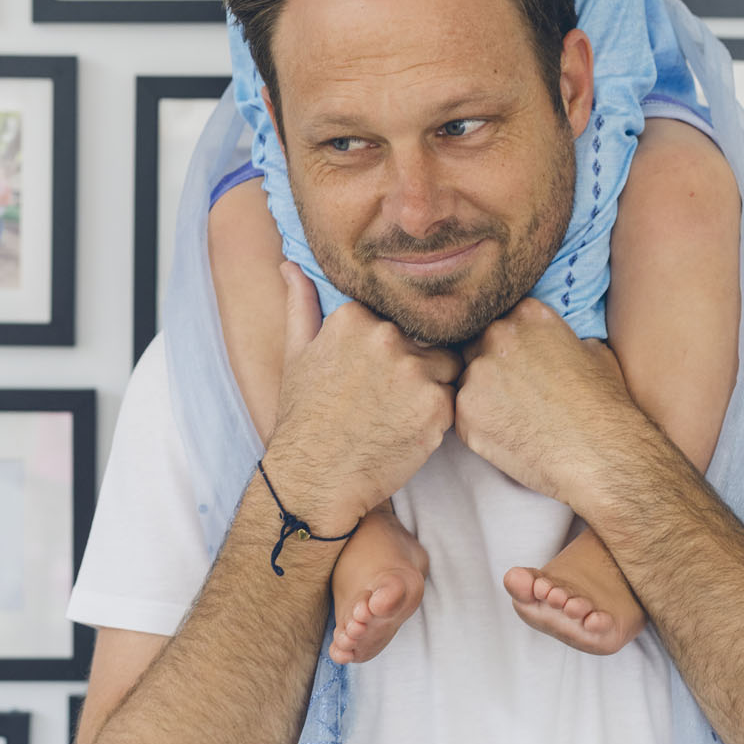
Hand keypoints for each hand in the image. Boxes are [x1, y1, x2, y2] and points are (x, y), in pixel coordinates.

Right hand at [265, 264, 460, 532]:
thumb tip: (290, 264)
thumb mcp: (296, 353)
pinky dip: (439, 416)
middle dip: (415, 363)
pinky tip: (410, 430)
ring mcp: (413, 372)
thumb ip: (301, 303)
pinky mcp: (435, 407)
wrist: (314, 478)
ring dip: (433, 386)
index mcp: (355, 317)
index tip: (378, 369)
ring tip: (401, 413)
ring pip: (446, 367)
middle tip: (390, 396)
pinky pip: (453, 399)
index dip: (393, 342)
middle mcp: (386, 336)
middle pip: (425, 339)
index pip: (397, 315)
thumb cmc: (304, 418)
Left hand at [455, 298, 632, 507]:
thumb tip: (559, 343)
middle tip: (515, 392)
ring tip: (514, 417)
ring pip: (468, 379)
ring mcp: (477, 372)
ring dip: (484, 395)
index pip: (501, 318)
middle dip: (491, 365)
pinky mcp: (465, 410)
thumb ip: (563, 337)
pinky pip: (463, 412)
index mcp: (527, 314)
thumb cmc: (604, 406)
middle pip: (477, 344)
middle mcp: (497, 335)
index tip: (519, 361)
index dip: (508, 342)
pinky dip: (479, 424)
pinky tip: (507, 434)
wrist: (600, 454)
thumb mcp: (594, 351)